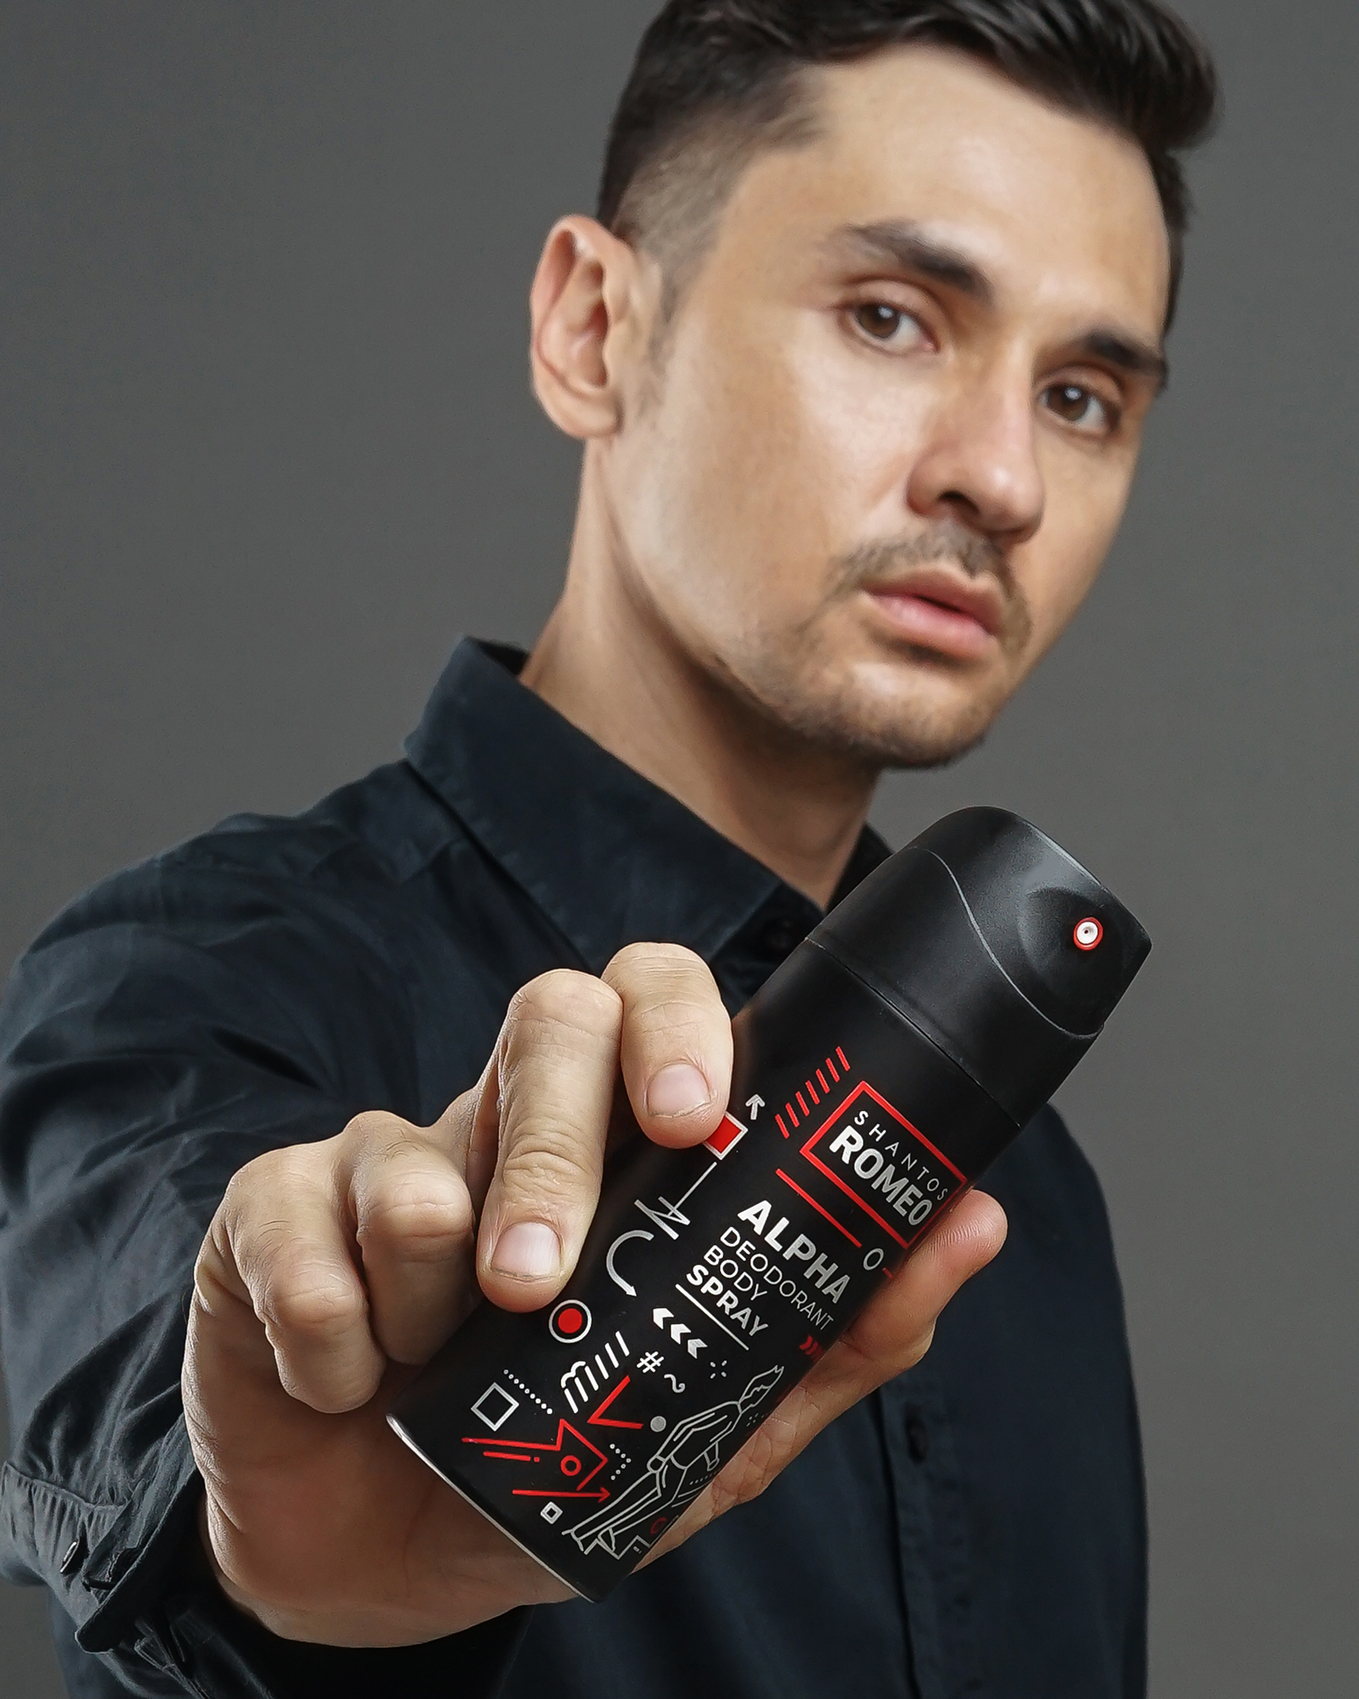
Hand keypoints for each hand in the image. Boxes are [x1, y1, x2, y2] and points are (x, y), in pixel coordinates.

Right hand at [183, 944, 1005, 1646]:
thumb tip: (976, 1219)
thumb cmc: (549, 1464)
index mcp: (615, 1146)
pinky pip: (296, 1230)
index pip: (657, 1000)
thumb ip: (833, 1332)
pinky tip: (343, 1384)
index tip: (694, 1112)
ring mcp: (386, 1155)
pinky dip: (330, 1339)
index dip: (679, 1021)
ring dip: (426, 1289)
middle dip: (550, 1149)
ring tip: (428, 1368)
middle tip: (538, 1280)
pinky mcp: (273, 1206)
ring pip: (413, 1148)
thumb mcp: (707, 1421)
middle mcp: (508, 1122)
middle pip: (549, 1019)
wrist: (376, 1560)